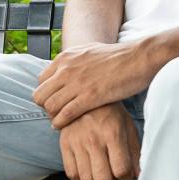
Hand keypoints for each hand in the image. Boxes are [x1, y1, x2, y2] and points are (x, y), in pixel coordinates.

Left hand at [33, 40, 161, 129]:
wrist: (138, 57)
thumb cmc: (118, 57)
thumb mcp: (88, 52)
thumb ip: (74, 62)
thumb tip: (66, 70)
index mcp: (65, 58)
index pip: (41, 81)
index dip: (46, 94)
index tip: (55, 101)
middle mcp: (66, 69)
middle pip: (40, 95)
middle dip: (45, 107)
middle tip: (56, 114)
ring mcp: (77, 83)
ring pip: (50, 106)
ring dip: (53, 117)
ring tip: (61, 121)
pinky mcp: (90, 96)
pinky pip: (65, 114)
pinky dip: (61, 123)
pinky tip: (64, 126)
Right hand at [59, 102, 140, 179]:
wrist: (84, 96)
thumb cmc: (110, 112)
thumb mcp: (128, 127)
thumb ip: (134, 151)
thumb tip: (137, 174)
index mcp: (112, 134)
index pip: (121, 170)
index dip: (126, 178)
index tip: (126, 174)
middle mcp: (93, 140)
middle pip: (103, 179)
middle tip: (114, 176)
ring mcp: (77, 143)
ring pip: (86, 179)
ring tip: (101, 173)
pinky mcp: (65, 145)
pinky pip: (71, 173)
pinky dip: (81, 179)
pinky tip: (88, 171)